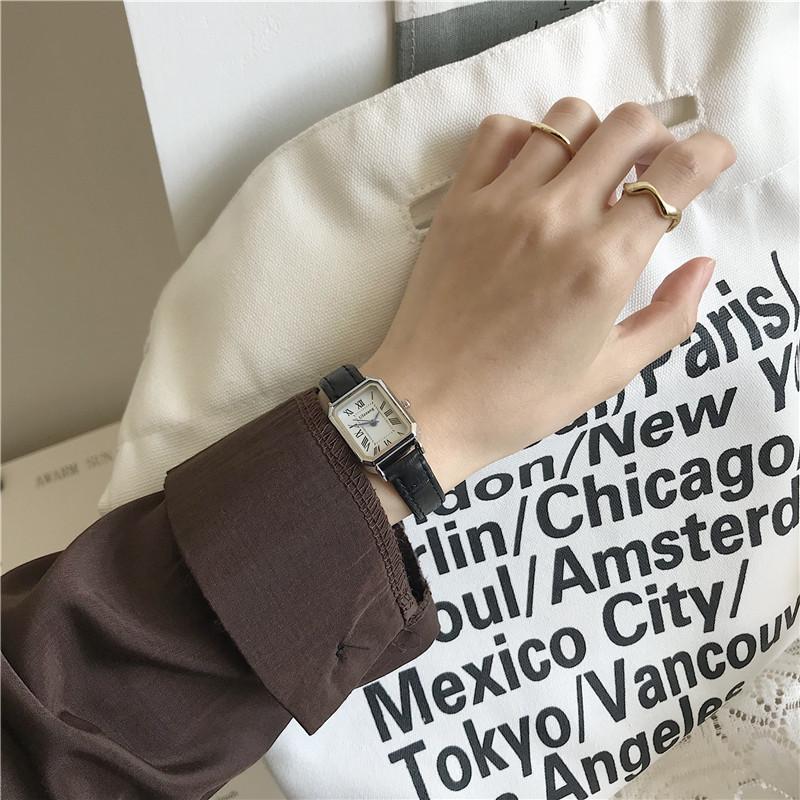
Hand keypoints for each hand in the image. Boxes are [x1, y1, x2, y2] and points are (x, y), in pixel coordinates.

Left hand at [360, 98, 735, 522]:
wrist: (427, 405)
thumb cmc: (519, 400)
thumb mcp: (609, 374)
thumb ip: (668, 317)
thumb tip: (702, 266)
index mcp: (605, 264)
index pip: (679, 173)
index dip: (712, 155)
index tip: (712, 161)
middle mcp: (559, 219)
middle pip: (630, 126)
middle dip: (657, 139)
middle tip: (649, 174)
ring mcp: (503, 203)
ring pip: (569, 118)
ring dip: (596, 136)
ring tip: (589, 175)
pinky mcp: (460, 203)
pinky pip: (499, 131)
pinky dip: (528, 135)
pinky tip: (531, 171)